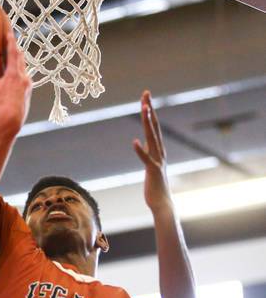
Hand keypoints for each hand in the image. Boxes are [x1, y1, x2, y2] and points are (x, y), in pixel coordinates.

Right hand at [0, 30, 31, 135]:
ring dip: (19, 66)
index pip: (13, 52)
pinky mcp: (28, 97)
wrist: (11, 122)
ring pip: (24, 71)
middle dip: (16, 52)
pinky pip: (24, 83)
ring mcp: (27, 88)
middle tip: (12, 46)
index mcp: (14, 74)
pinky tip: (15, 84)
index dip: (10, 41)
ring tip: (15, 64)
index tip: (9, 33)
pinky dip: (20, 78)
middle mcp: (24, 79)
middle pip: (21, 60)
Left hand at [133, 91, 172, 212]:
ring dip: (147, 123)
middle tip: (146, 94)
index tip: (145, 96)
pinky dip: (140, 150)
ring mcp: (157, 161)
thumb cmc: (155, 186)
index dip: (149, 110)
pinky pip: (146, 159)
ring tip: (144, 109)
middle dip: (149, 109)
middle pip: (153, 126)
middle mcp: (159, 152)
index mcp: (158, 149)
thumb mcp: (150, 164)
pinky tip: (134, 142)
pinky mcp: (153, 171)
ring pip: (152, 138)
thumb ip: (148, 153)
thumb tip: (143, 142)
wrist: (163, 204)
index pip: (153, 126)